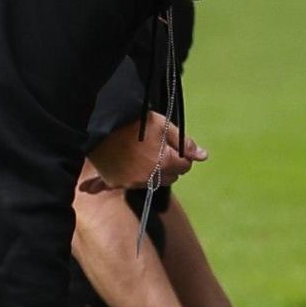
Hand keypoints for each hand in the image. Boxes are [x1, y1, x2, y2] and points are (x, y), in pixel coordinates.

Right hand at [83, 112, 203, 194]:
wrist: (102, 123)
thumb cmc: (134, 122)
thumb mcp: (164, 125)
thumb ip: (185, 143)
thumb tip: (203, 156)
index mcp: (166, 163)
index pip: (186, 166)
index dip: (182, 154)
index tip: (172, 146)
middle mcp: (151, 177)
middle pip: (171, 177)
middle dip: (169, 165)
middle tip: (158, 148)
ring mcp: (132, 182)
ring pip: (152, 182)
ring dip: (151, 172)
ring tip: (140, 153)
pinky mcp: (116, 183)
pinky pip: (124, 185)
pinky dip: (123, 179)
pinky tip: (105, 177)